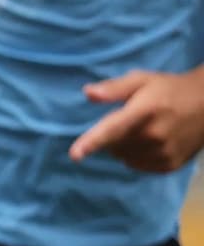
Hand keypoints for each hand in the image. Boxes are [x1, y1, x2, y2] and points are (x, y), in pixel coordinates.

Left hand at [71, 67, 203, 172]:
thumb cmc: (170, 89)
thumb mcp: (142, 80)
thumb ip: (115, 88)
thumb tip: (88, 93)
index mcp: (144, 112)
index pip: (112, 130)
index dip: (92, 142)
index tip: (75, 155)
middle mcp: (153, 136)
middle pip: (113, 145)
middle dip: (112, 135)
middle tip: (129, 120)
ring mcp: (163, 153)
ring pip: (124, 157)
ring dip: (124, 146)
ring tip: (143, 130)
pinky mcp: (170, 165)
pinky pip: (138, 165)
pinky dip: (136, 156)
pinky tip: (151, 142)